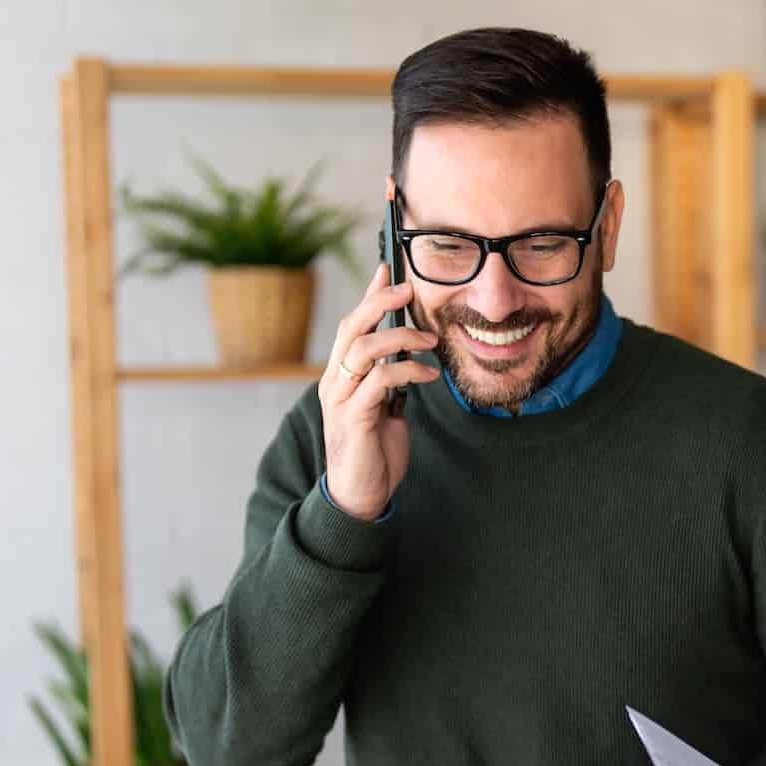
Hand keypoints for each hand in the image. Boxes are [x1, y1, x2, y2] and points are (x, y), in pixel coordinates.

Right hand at [319, 262, 440, 518]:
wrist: (361, 496)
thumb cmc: (375, 451)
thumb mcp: (385, 408)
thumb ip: (390, 382)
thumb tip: (408, 356)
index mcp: (342, 376)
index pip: (353, 325)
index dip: (369, 296)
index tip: (388, 269)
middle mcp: (335, 382)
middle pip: (352, 327)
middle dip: (380, 302)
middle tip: (410, 289)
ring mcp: (341, 399)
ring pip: (363, 349)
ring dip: (400, 338)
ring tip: (430, 341)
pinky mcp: (354, 419)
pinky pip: (379, 381)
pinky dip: (407, 370)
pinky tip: (427, 374)